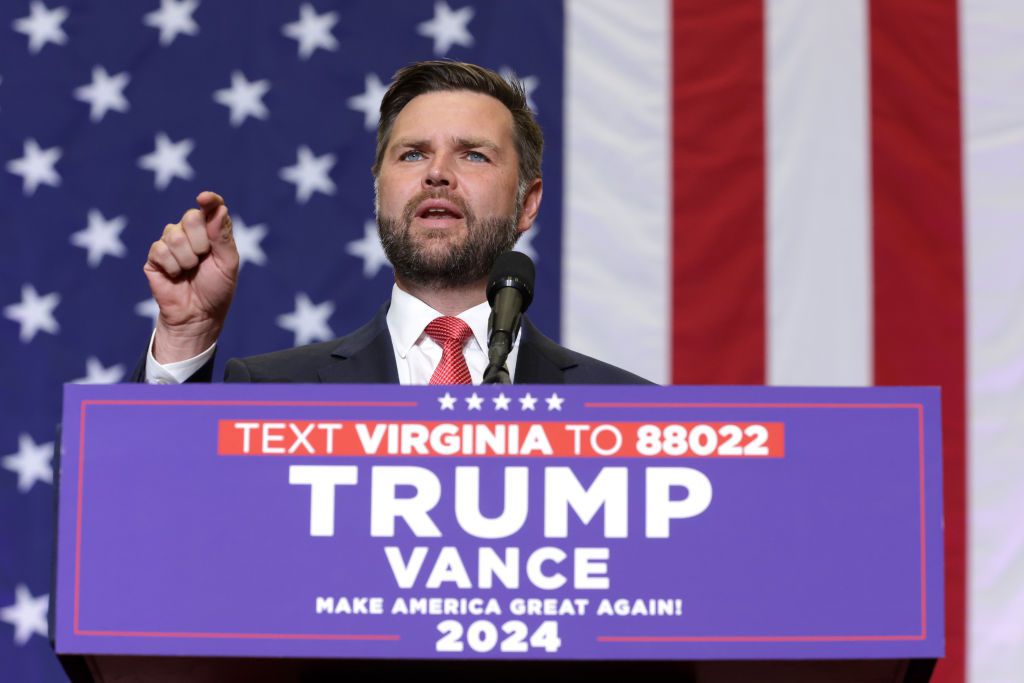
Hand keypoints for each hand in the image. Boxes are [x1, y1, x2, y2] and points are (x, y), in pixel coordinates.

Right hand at [144, 191, 239, 362]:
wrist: (198, 315)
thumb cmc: (216, 289)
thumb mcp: (227, 264)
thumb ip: (222, 236)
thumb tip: (217, 208)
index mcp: (211, 232)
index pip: (211, 207)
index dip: (209, 200)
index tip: (205, 198)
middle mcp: (190, 233)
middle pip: (191, 217)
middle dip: (200, 241)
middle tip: (203, 259)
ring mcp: (170, 242)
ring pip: (174, 235)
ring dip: (187, 258)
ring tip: (190, 271)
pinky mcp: (155, 256)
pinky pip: (160, 249)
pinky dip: (172, 266)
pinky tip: (176, 276)